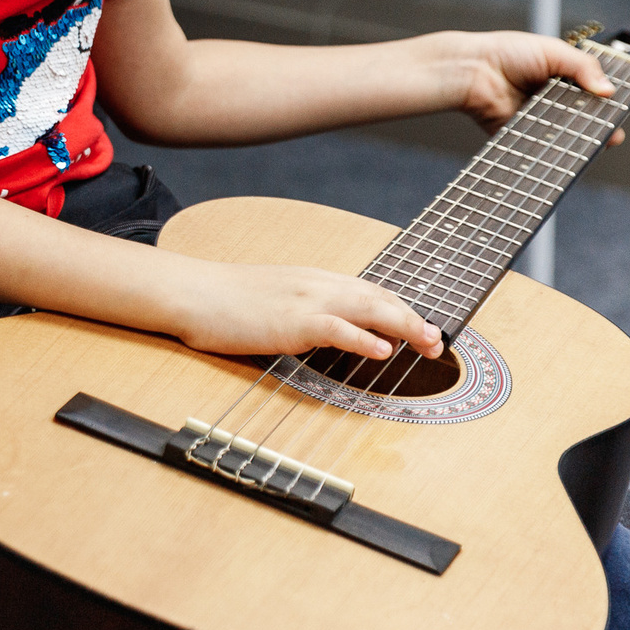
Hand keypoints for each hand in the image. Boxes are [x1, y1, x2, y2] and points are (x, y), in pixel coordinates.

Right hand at [164, 258, 443, 362]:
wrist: (192, 292)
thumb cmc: (223, 300)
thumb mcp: (273, 297)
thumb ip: (303, 309)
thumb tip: (326, 331)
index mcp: (313, 279)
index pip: (368, 289)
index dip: (400, 307)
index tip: (421, 326)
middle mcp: (316, 284)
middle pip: (377, 296)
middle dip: (412, 317)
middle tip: (437, 340)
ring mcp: (304, 300)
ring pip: (367, 307)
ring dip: (403, 325)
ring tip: (427, 343)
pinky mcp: (290, 321)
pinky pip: (335, 327)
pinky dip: (362, 338)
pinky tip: (382, 350)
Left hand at [420, 30, 613, 133]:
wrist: (473, 71)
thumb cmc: (507, 53)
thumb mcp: (553, 51)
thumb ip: (583, 67)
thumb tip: (609, 90)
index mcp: (565, 78)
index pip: (595, 93)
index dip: (609, 102)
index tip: (621, 110)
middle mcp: (556, 101)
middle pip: (586, 117)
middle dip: (600, 126)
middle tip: (612, 132)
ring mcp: (543, 120)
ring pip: (570, 135)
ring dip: (582, 139)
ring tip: (594, 141)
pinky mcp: (528, 137)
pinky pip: (547, 147)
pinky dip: (558, 150)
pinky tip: (569, 151)